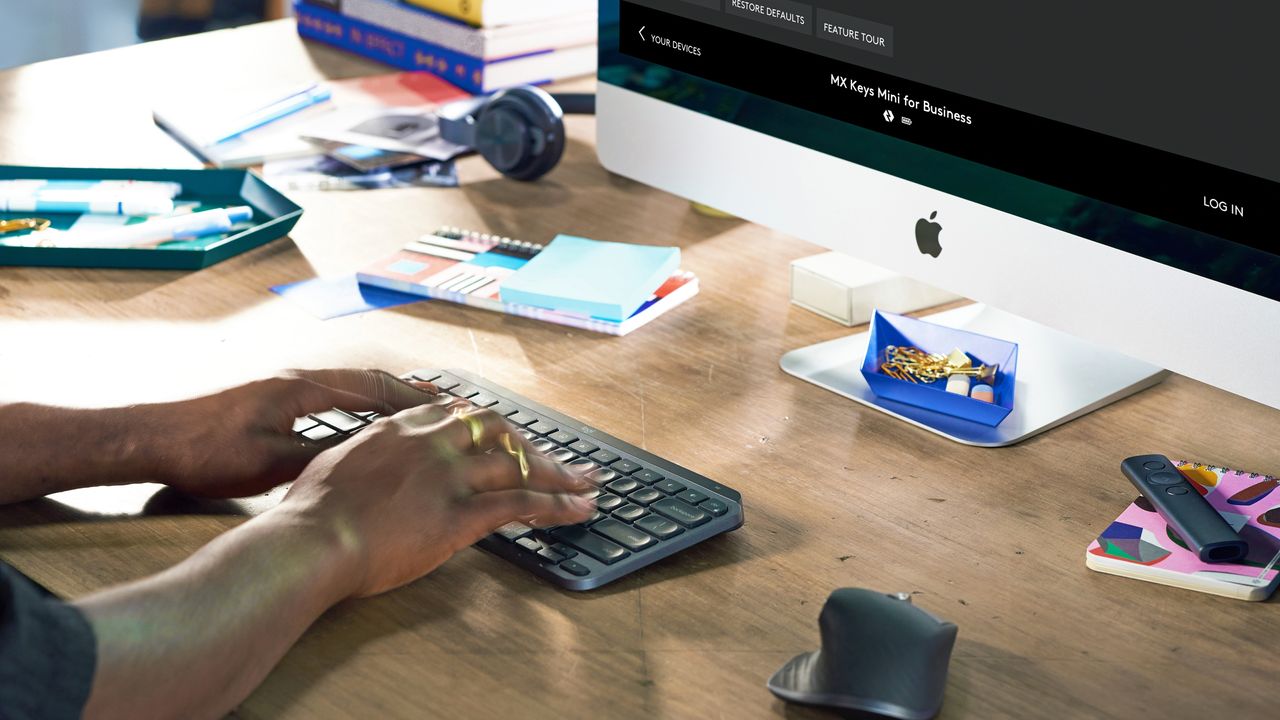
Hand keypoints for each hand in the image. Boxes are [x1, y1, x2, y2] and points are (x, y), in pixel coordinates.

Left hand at [142, 369, 437, 497]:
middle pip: (365, 379)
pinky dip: (359, 403)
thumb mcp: (270, 464)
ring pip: (348, 384)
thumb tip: (365, 456)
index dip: (409, 399)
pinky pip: (330, 395)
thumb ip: (320, 457)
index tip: (442, 409)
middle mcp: (296, 380)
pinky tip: (364, 420)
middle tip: (441, 402)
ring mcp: (283, 388)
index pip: (370, 388)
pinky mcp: (272, 400)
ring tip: (413, 408)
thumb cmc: (204, 451)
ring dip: (383, 395)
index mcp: (300, 389)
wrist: (155, 439)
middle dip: (405, 390)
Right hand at [278, 399, 596, 597]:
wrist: (308, 541)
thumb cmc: (309, 516)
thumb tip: (376, 470)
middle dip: (530, 444)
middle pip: (497, 430)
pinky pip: (520, 504)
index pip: (457, 413)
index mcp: (398, 428)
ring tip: (587, 483)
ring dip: (559, 473)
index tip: (504, 436)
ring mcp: (447, 476)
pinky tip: (578, 510)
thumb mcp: (337, 467)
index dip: (488, 426)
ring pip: (518, 464)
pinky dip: (557, 505)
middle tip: (555, 459)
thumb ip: (368, 460)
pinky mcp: (459, 514)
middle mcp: (429, 443)